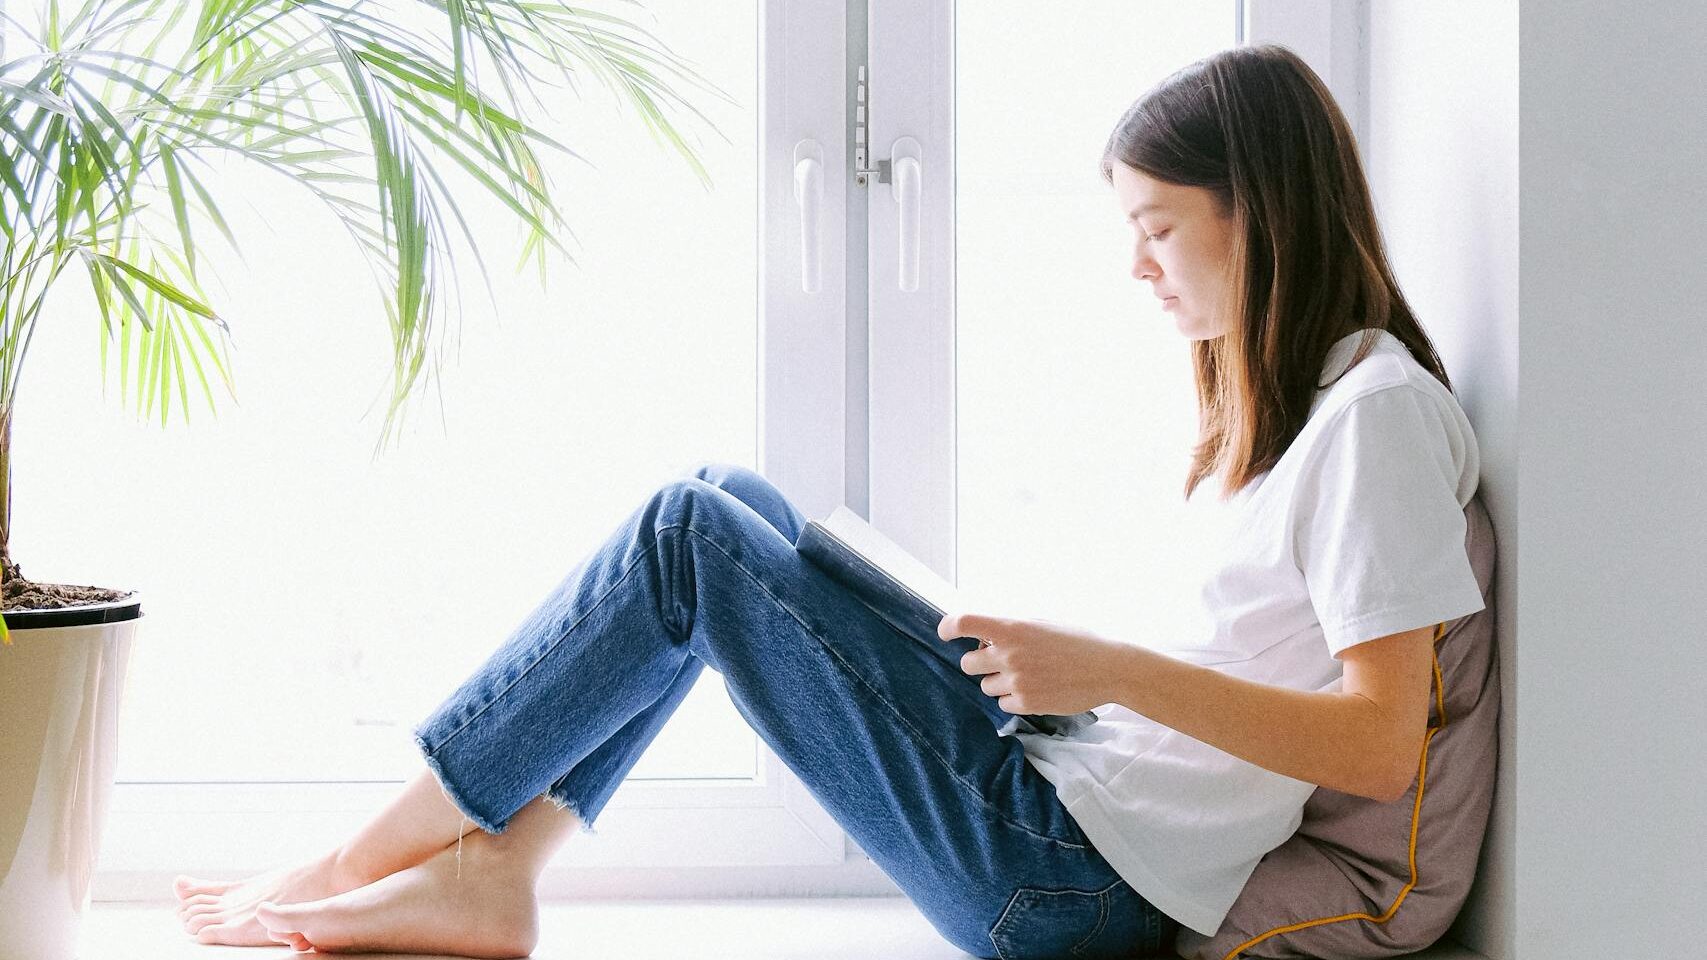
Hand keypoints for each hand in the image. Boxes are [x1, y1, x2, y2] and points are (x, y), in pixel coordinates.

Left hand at [936, 611, 1123, 715]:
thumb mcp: (1042, 623)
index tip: (945, 633)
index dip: (948, 628)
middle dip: (979, 662)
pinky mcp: (1026, 704)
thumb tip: (983, 636)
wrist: (1108, 668)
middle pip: (967, 663)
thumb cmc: (1077, 641)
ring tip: (1028, 675)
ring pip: (985, 685)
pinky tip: (1037, 688)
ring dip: (998, 681)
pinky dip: (1014, 698)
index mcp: (1013, 628)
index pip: (964, 623)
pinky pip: (1003, 703)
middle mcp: (1009, 654)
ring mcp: (1016, 681)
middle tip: (1001, 660)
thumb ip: (1011, 629)